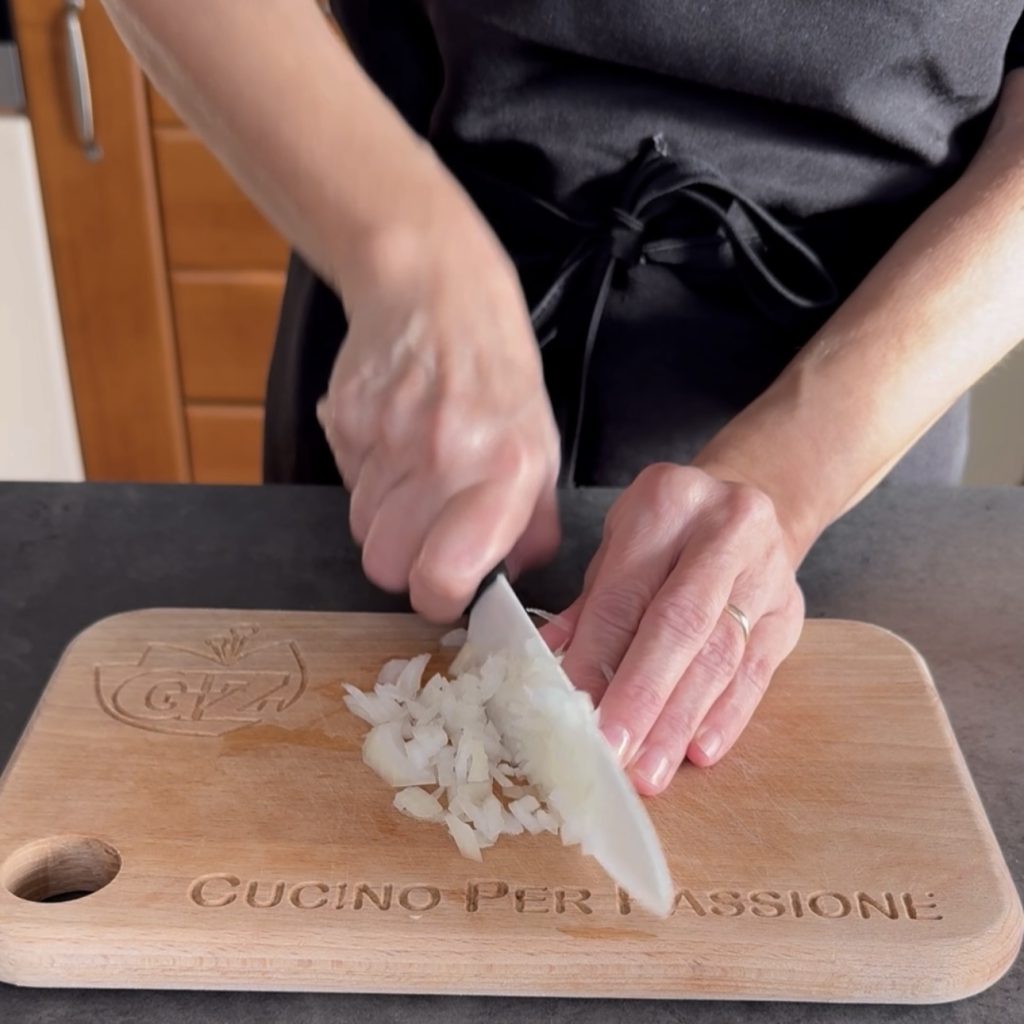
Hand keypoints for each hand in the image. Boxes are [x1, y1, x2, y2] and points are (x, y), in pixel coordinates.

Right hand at [318, 167, 561, 620]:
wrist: (433, 289)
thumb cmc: (495, 370)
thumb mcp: (540, 442)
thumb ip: (532, 520)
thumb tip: (510, 577)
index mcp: (502, 469)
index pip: (442, 577)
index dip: (438, 596)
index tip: (443, 588)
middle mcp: (441, 457)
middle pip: (384, 565)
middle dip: (403, 560)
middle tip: (426, 532)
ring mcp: (384, 437)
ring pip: (360, 529)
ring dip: (384, 518)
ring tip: (413, 473)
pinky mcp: (342, 420)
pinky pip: (343, 483)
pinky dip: (365, 477)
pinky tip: (391, 441)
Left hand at [542, 463, 804, 794]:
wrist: (748, 504)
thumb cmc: (667, 531)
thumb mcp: (620, 544)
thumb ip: (589, 605)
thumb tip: (548, 666)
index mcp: (667, 503)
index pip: (626, 594)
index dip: (597, 657)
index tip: (574, 711)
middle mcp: (725, 530)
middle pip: (680, 625)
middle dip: (643, 696)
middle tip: (614, 751)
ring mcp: (766, 570)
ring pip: (721, 655)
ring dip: (680, 720)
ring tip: (651, 768)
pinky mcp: (791, 610)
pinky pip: (759, 671)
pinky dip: (726, 715)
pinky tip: (700, 749)